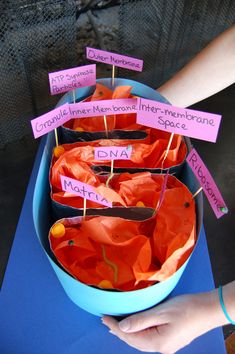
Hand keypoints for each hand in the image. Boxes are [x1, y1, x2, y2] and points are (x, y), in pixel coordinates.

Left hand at [102, 290, 223, 352]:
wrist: (208, 310)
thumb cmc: (187, 308)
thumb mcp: (161, 312)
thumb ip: (140, 320)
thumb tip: (121, 328)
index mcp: (158, 342)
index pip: (129, 336)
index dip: (115, 327)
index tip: (103, 317)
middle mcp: (161, 348)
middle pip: (134, 341)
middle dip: (119, 330)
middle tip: (105, 319)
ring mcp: (166, 345)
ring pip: (140, 340)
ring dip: (127, 331)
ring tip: (115, 324)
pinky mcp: (170, 339)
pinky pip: (148, 337)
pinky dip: (138, 331)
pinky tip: (134, 326)